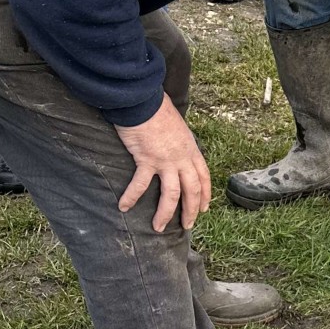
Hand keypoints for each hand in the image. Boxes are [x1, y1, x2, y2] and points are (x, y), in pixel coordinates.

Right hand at [115, 98, 211, 231]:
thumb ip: (179, 141)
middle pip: (191, 191)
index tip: (205, 208)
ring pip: (171, 195)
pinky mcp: (147, 160)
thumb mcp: (178, 127)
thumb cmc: (157, 109)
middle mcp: (182, 158)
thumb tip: (176, 147)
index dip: (205, 195)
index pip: (203, 177)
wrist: (144, 101)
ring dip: (165, 214)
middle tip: (187, 226)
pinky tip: (124, 206)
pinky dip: (131, 197)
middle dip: (190, 211)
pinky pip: (140, 184)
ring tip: (158, 227)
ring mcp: (166, 161)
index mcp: (192, 150)